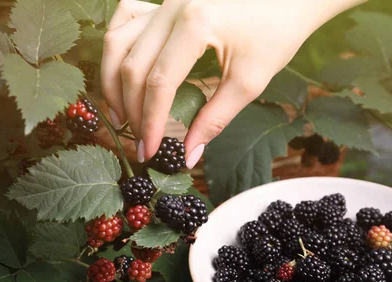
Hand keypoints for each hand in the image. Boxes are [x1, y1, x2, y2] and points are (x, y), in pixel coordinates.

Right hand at [101, 0, 362, 164]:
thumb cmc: (277, 35)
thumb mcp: (249, 82)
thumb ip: (215, 120)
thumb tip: (188, 156)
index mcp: (195, 24)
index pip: (159, 82)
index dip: (150, 122)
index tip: (150, 150)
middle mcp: (172, 6)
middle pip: (132, 65)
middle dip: (131, 110)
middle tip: (139, 141)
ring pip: (118, 42)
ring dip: (113, 81)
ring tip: (120, 115)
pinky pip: (127, 18)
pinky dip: (119, 45)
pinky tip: (123, 68)